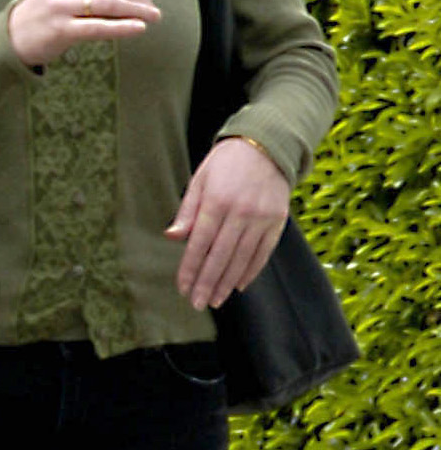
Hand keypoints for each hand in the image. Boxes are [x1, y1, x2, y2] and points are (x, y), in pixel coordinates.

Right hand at [7, 0, 159, 69]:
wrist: (16, 34)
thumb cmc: (53, 6)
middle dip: (140, 0)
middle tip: (155, 12)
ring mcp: (60, 4)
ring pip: (109, 5)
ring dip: (136, 12)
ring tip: (154, 19)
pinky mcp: (60, 28)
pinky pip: (98, 27)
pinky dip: (122, 27)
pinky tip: (139, 29)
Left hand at [168, 138, 290, 311]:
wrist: (267, 146)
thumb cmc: (226, 163)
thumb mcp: (200, 179)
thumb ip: (187, 211)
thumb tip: (172, 237)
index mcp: (216, 201)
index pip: (199, 243)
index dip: (190, 268)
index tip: (183, 287)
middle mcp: (240, 211)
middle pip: (220, 256)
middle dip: (207, 283)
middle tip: (197, 303)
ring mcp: (261, 218)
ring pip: (242, 259)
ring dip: (227, 283)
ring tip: (216, 300)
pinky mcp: (277, 221)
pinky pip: (263, 253)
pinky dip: (250, 271)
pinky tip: (239, 286)